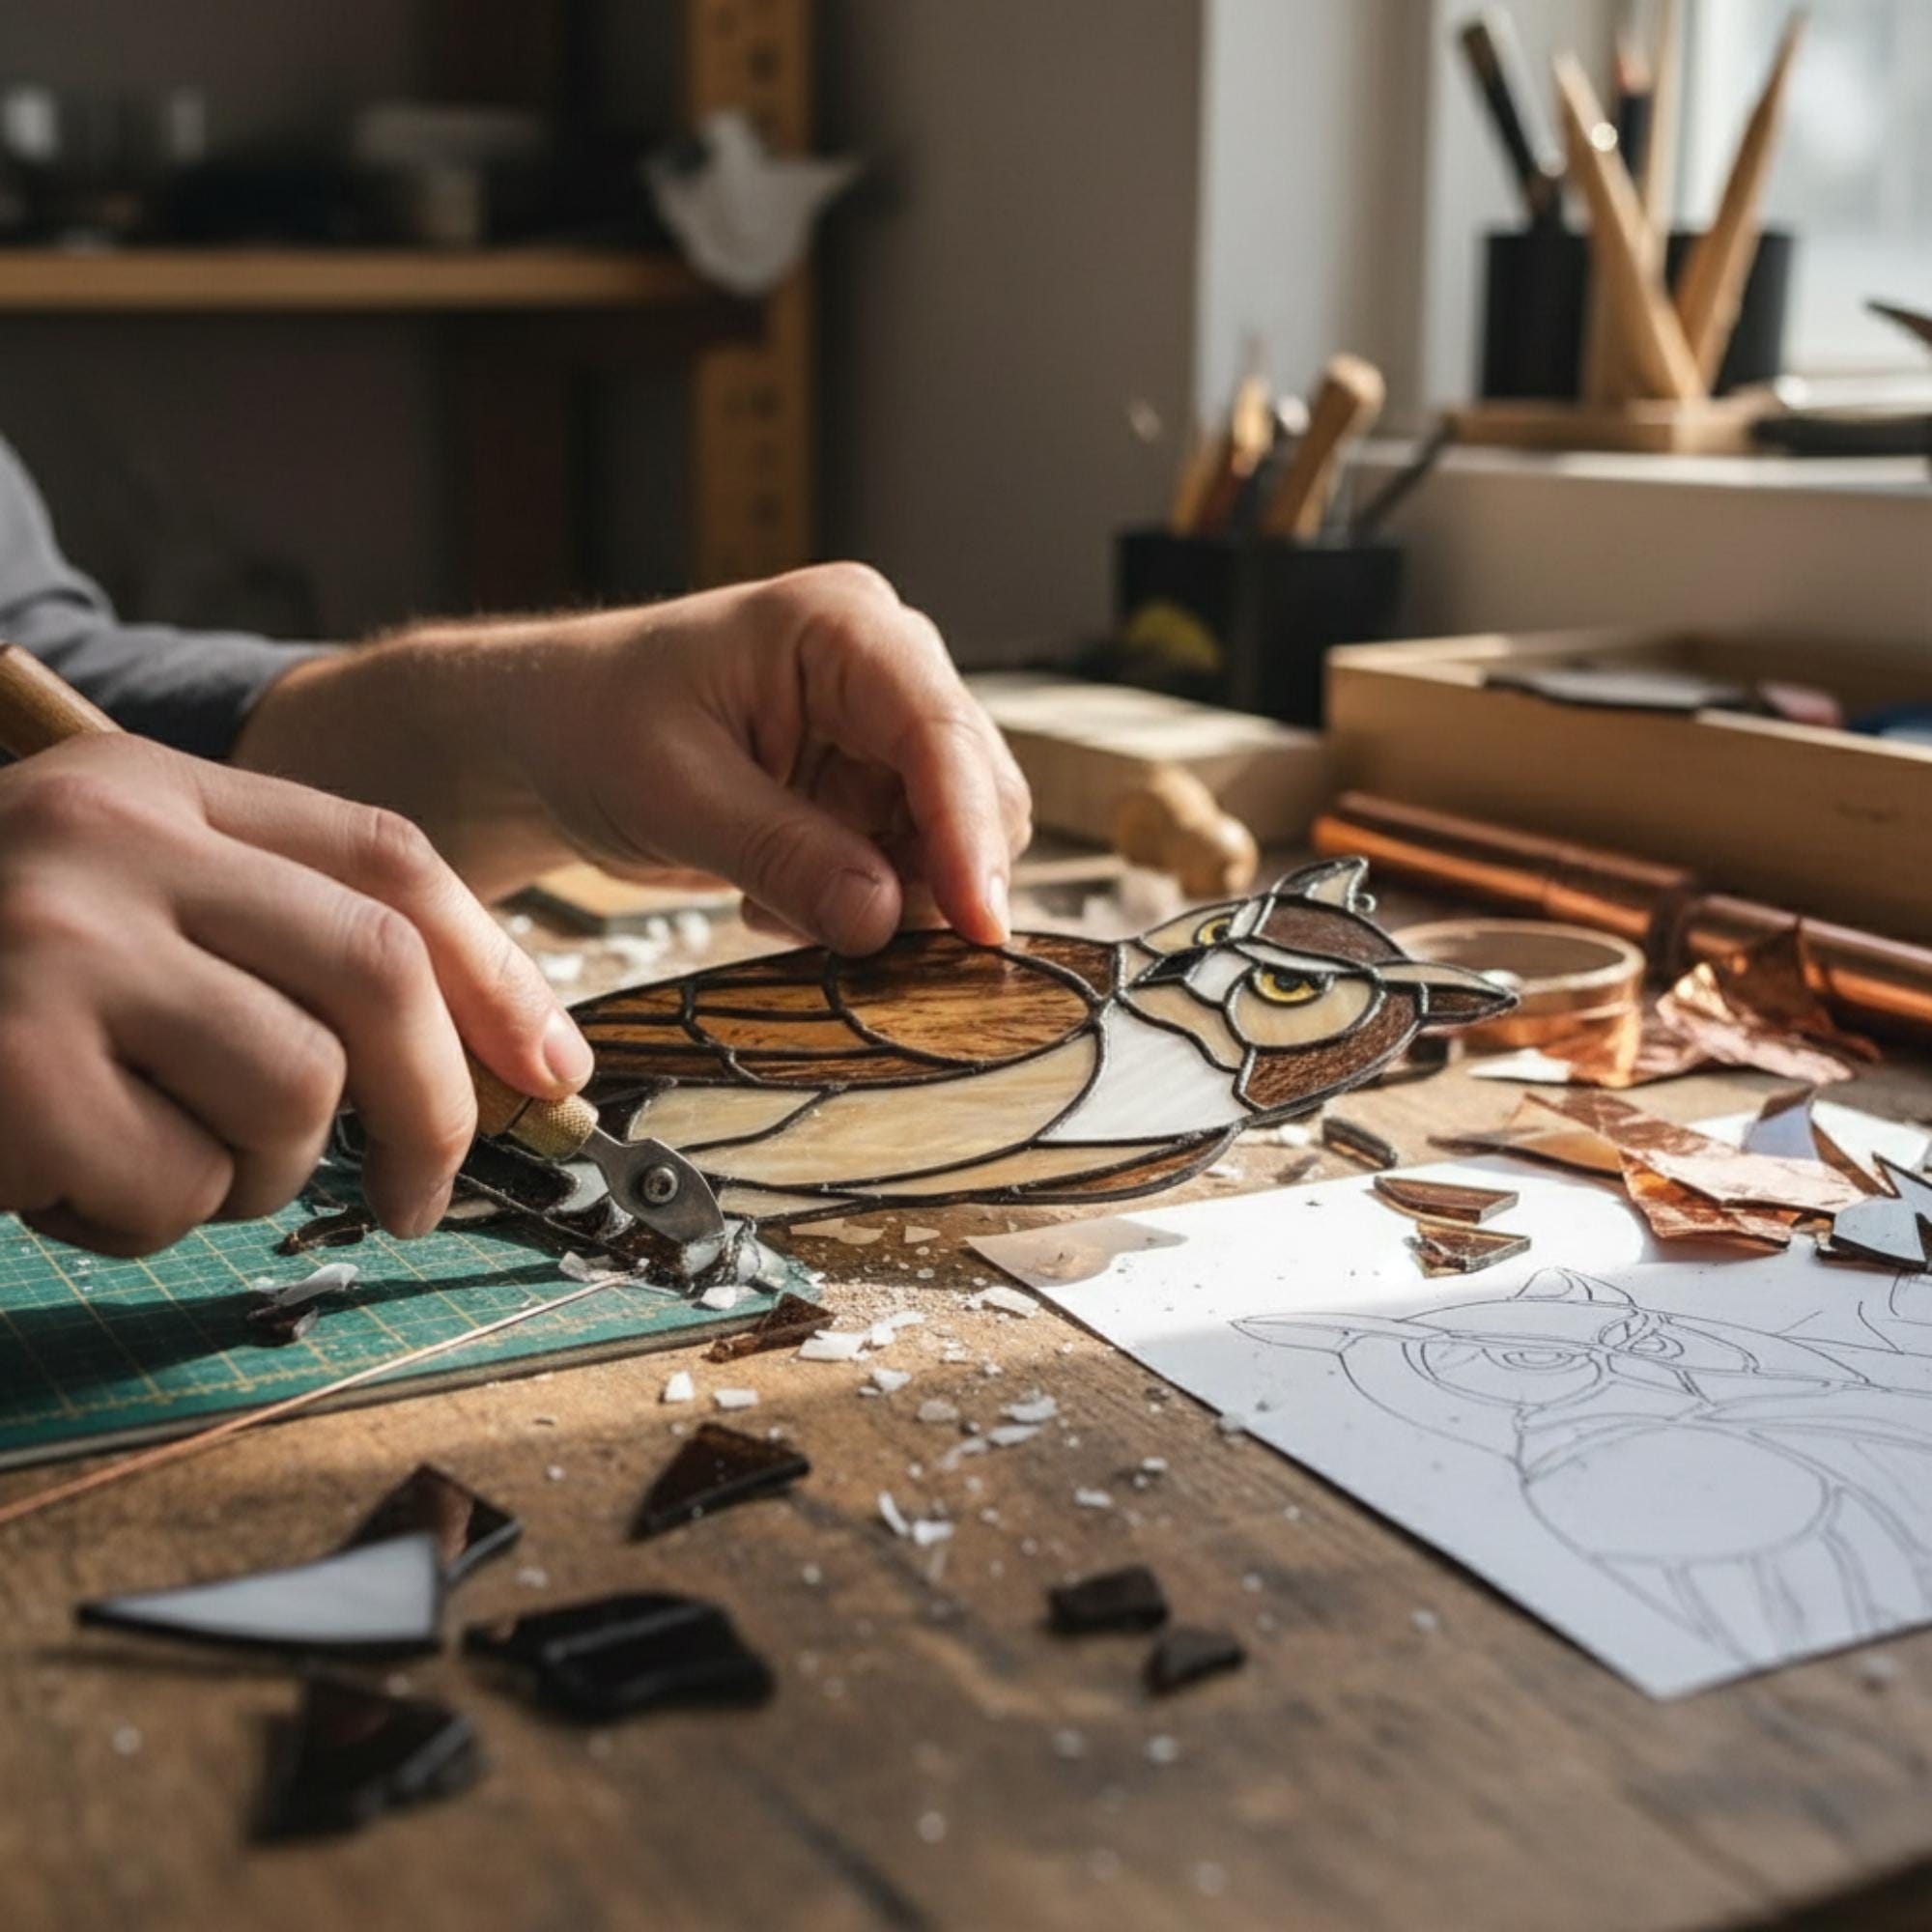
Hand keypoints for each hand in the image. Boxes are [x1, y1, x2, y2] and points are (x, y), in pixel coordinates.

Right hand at [0, 736, 589, 1255]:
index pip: (388, 860)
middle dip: (437, 1106)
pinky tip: (56, 1179)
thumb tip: (491, 1060)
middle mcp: (107, 840)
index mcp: (152, 789)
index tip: (550, 1069)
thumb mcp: (112, 908)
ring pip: (288, 1097)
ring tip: (153, 1159)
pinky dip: (142, 1219)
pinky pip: (170, 1189)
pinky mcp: (6, 1064)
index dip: (496, 974)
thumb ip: (268, 945)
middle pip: (374, 974)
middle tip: (421, 1193)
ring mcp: (49, 944)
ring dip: (254, 1175)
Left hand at [240, 565, 1032, 955]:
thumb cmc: (591, 726)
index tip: (981, 928)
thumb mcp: (672, 792)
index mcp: (843, 627)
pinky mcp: (875, 786)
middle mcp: (888, 667)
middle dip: (931, 879)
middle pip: (974, 791)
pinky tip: (771, 895)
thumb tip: (884, 920)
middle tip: (852, 944)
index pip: (939, 734)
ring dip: (888, 901)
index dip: (969, 836)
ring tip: (770, 902)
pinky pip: (911, 869)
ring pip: (954, 842)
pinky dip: (859, 906)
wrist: (550, 736)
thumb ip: (782, 852)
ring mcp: (886, 729)